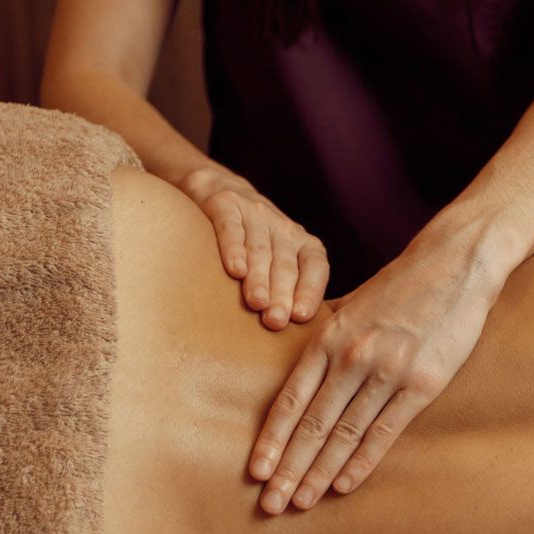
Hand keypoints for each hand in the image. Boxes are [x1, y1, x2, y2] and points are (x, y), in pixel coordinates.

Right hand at [175, 166, 328, 329]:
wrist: (217, 192)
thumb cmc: (252, 245)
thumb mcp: (277, 261)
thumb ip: (288, 290)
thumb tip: (296, 341)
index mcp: (303, 244)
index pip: (315, 267)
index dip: (310, 290)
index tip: (301, 317)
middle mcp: (283, 228)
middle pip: (286, 265)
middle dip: (282, 294)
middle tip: (275, 321)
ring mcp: (256, 213)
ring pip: (261, 249)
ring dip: (260, 278)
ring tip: (257, 302)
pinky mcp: (226, 204)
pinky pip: (232, 228)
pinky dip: (234, 249)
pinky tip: (235, 270)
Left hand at [248, 239, 501, 513]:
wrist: (454, 264)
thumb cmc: (401, 286)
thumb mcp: (351, 305)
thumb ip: (325, 337)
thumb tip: (300, 366)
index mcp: (328, 336)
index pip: (291, 400)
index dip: (272, 439)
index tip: (256, 472)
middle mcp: (352, 356)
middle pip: (313, 425)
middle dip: (288, 469)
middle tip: (270, 505)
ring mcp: (387, 371)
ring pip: (345, 434)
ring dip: (319, 474)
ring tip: (300, 503)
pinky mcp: (422, 383)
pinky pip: (385, 431)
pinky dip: (362, 462)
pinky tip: (343, 485)